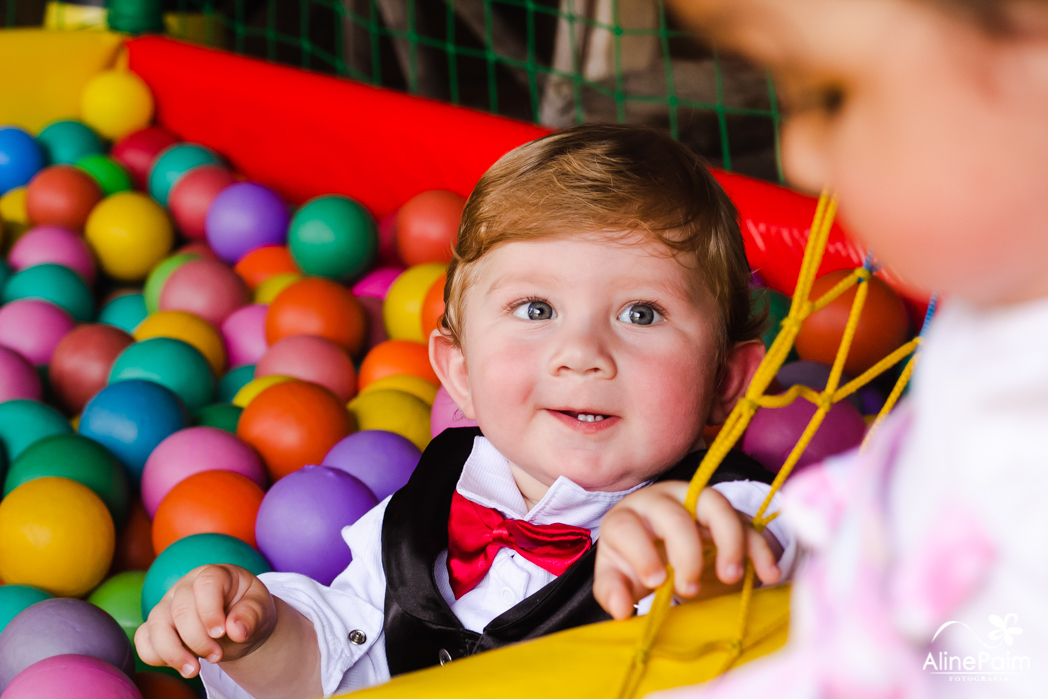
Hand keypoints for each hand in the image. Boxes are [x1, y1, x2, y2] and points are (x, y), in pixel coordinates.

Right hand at [135, 564, 277, 678]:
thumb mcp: (261, 608)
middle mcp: (186, 586)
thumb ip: (251, 615)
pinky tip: (179, 664)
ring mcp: (168, 604)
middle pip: (180, 608)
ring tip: (194, 670)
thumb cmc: (248, 609)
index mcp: (215, 575)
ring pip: (156, 625)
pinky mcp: (157, 625)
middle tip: (216, 656)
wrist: (238, 624)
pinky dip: (155, 655)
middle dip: (196, 639)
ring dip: (173, 652)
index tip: (220, 633)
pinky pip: (143, 639)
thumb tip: (236, 630)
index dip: (210, 610)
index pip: (206, 584)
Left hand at [594, 482, 781, 619]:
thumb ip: (612, 591)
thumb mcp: (616, 574)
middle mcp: (660, 501)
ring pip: (715, 505)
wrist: (656, 540)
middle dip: (685, 552)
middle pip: (675, 515)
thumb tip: (620, 610)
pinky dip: (760, 547)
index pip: (627, 527)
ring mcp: (694, 502)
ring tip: (731, 577)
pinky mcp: (725, 513)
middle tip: (689, 589)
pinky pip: (747, 522)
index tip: (656, 582)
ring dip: (728, 540)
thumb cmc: (632, 557)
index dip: (641, 554)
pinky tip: (768, 574)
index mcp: (627, 517)